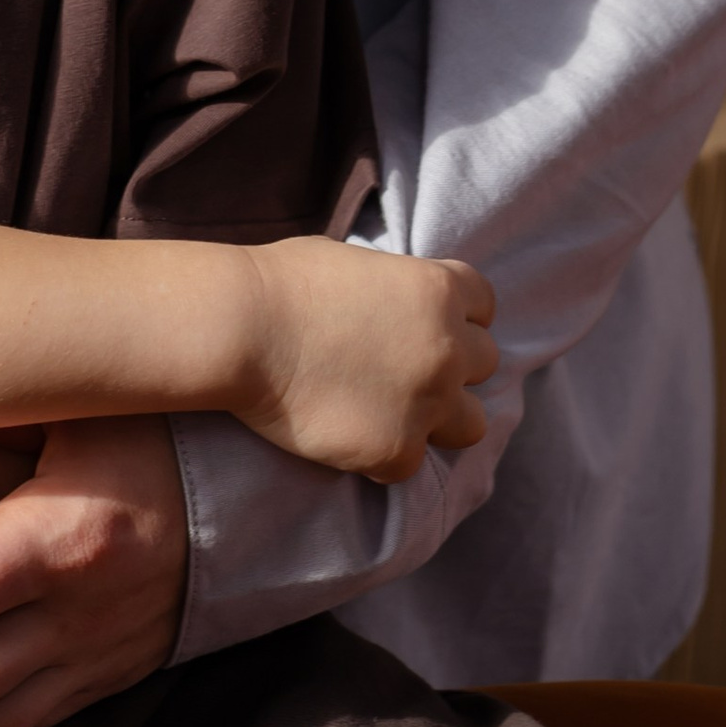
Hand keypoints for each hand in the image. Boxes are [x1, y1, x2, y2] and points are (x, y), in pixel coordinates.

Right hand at [229, 241, 496, 482]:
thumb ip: (393, 289)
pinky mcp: (396, 452)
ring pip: (471, 424)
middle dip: (450, 364)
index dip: (455, 314)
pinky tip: (350, 436)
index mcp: (438, 290)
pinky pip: (411, 464)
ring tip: (394, 412)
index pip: (483, 304)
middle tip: (402, 368)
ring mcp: (427, 404)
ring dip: (440, 417)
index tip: (425, 324)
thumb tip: (394, 306)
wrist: (242, 329)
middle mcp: (447, 348)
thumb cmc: (282, 283)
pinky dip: (385, 454)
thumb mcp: (353, 263)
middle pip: (483, 363)